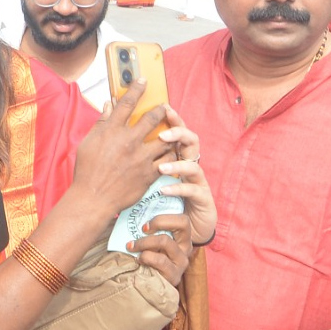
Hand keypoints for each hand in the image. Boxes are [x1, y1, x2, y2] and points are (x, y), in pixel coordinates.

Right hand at [74, 80, 171, 218]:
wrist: (93, 198)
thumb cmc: (87, 170)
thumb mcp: (88, 143)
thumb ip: (101, 123)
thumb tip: (108, 105)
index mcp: (111, 131)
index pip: (127, 103)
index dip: (137, 89)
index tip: (144, 80)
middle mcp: (128, 140)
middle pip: (151, 117)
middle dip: (161, 109)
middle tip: (164, 107)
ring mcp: (141, 157)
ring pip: (165, 138)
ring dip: (170, 133)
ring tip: (173, 131)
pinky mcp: (149, 172)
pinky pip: (167, 159)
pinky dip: (170, 154)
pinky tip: (171, 152)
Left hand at [126, 212, 190, 285]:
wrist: (146, 284)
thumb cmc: (145, 256)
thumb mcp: (150, 240)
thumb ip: (149, 228)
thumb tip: (133, 213)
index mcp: (182, 236)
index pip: (183, 219)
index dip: (164, 218)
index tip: (145, 225)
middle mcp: (186, 247)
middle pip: (181, 224)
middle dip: (157, 223)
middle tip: (141, 230)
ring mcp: (182, 261)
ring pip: (165, 240)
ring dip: (144, 241)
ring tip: (132, 246)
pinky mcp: (175, 275)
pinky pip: (160, 260)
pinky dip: (145, 256)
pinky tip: (138, 259)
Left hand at [155, 107, 215, 244]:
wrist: (189, 221)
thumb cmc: (169, 195)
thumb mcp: (159, 175)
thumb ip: (149, 156)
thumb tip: (129, 134)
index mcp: (181, 156)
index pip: (179, 132)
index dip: (174, 120)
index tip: (163, 108)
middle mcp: (192, 164)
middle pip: (191, 142)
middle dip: (179, 134)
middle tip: (163, 134)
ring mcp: (198, 180)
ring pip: (194, 166)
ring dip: (178, 164)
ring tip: (162, 166)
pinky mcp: (201, 197)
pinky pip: (191, 190)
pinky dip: (178, 188)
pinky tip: (165, 189)